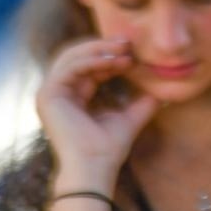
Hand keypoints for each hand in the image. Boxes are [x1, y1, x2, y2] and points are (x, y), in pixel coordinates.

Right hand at [36, 38, 158, 191]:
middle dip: (103, 46)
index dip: (110, 55)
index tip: (134, 51)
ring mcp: (50, 94)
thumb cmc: (109, 148)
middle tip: (129, 42)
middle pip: (77, 56)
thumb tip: (163, 89)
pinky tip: (114, 61)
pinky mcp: (48, 96)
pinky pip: (70, 68)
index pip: (89, 65)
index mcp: (74, 96)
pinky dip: (92, 60)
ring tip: (124, 49)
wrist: (95, 167)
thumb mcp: (131, 118)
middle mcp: (59, 93)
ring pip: (71, 57)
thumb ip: (142, 102)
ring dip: (99, 49)